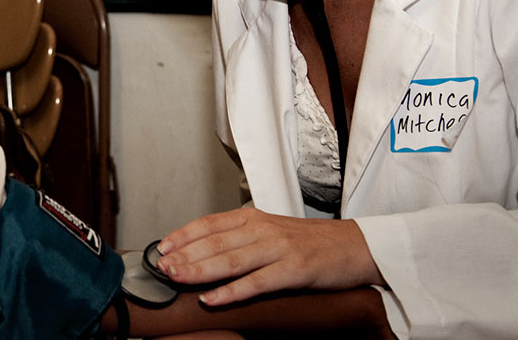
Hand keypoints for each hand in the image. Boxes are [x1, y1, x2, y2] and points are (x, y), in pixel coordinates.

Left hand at [155, 207, 384, 305]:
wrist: (356, 246)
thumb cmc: (312, 242)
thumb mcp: (272, 232)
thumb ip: (242, 238)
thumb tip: (205, 251)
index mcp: (254, 218)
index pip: (210, 223)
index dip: (184, 235)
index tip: (162, 247)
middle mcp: (263, 229)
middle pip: (215, 242)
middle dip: (185, 255)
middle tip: (161, 267)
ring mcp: (278, 249)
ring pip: (231, 260)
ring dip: (200, 270)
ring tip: (178, 278)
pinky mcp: (294, 270)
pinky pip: (257, 282)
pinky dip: (232, 291)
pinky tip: (213, 299)